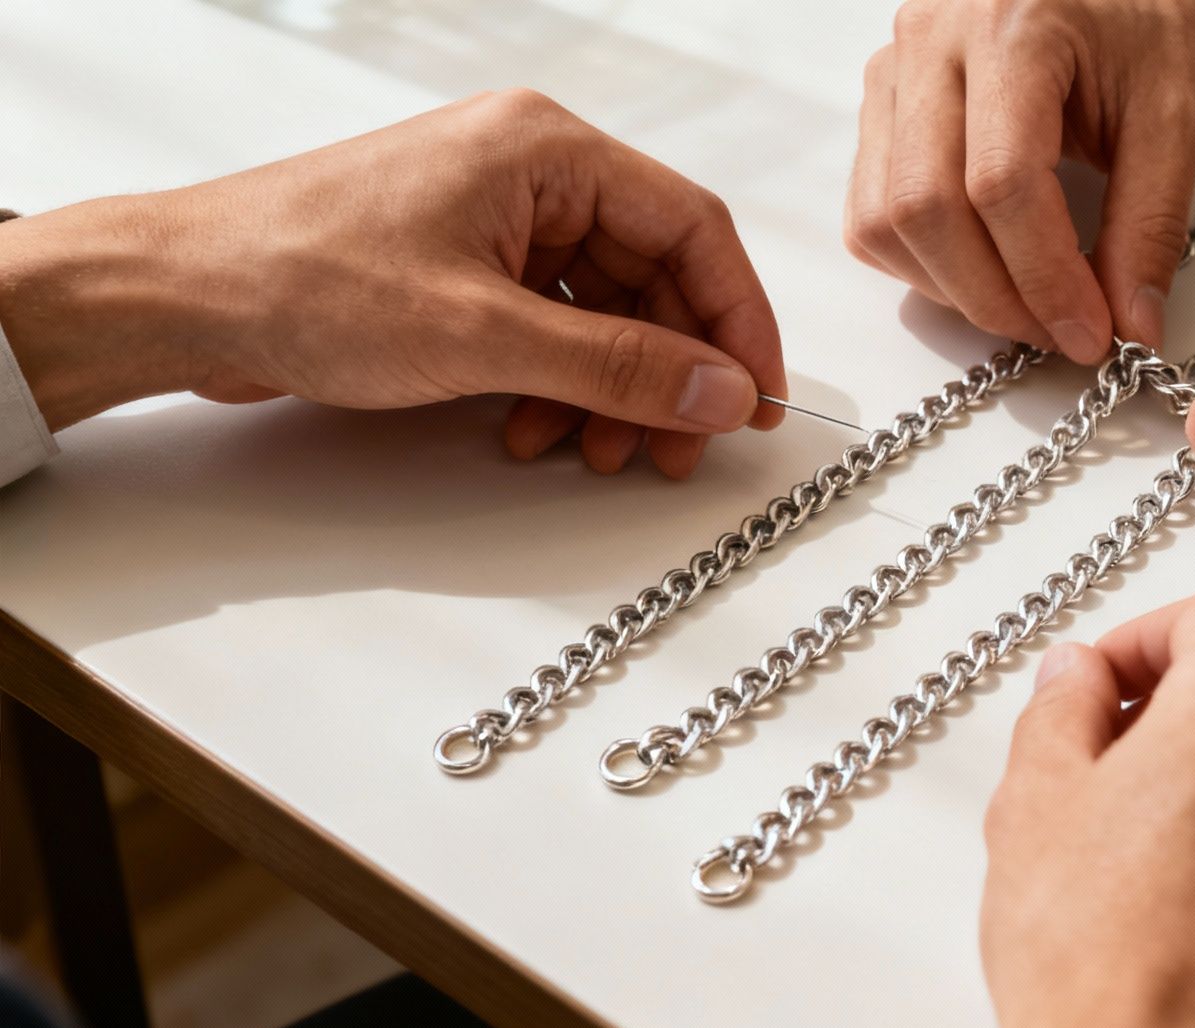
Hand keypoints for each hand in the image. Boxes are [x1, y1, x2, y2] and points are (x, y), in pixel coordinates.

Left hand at [0, 90, 785, 477]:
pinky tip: (536, 430)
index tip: (753, 397)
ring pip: (604, 312)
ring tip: (600, 451)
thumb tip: (720, 390)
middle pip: (652, 277)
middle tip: (679, 446)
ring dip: (613, 391)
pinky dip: (560, 386)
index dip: (736, 319)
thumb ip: (620, 366)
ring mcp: (494, 220)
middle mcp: (529, 173)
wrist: (179, 297)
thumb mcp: (486, 334)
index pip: (692, 228)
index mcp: (547, 149)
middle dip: (669, 371)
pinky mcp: (462, 267)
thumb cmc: (301, 276)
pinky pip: (551, 327)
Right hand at [845, 0, 1194, 361]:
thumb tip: (1133, 326)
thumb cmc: (1142, 12)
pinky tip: (983, 267)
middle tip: (1062, 333)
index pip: (1001, 184)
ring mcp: (893, 69)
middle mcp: (931, 41)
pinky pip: (869, 211)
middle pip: (925, 208)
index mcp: (1012, 27)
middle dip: (995, 297)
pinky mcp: (881, 102)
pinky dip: (920, 263)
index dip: (1044, 279)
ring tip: (1027, 304)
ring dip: (953, 289)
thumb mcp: (1175, 108)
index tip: (1092, 332)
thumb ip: (1150, 221)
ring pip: (883, 218)